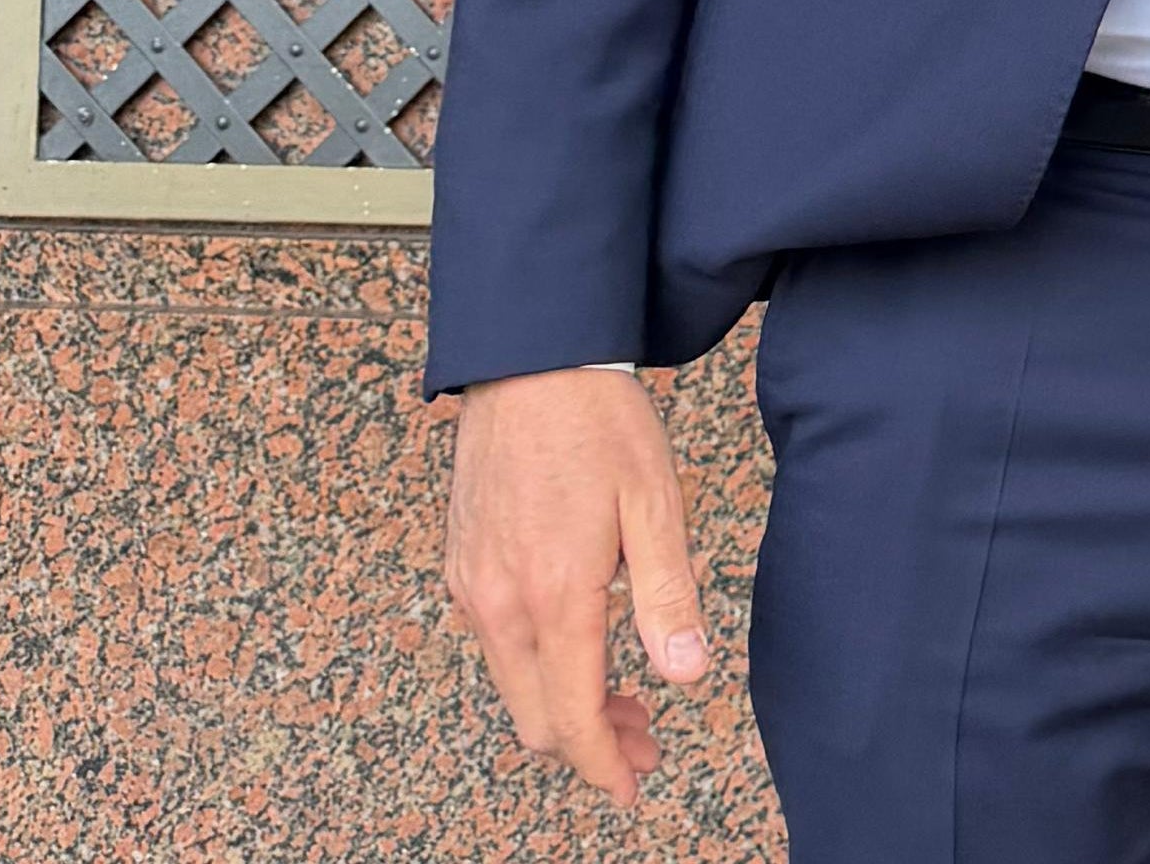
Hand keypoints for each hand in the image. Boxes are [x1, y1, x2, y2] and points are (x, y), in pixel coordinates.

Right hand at [443, 365, 713, 806]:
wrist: (527, 361)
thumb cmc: (600, 424)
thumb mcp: (656, 504)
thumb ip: (668, 595)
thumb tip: (685, 676)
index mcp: (553, 596)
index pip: (571, 717)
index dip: (604, 765)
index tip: (634, 788)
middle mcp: (498, 604)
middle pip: (534, 717)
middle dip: (589, 744)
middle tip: (646, 740)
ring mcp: (472, 587)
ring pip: (512, 685)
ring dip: (563, 706)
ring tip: (624, 698)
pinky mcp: (463, 567)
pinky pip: (496, 645)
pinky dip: (537, 667)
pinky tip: (582, 644)